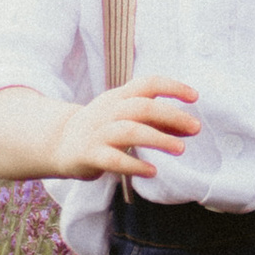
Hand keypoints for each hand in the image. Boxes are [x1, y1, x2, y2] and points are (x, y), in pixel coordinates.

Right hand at [0, 78, 199, 181]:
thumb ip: (156, 121)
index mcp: (119, 96)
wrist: (59, 143)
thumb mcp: (127, 117)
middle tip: (196, 128)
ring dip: (158, 138)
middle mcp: (109, 111)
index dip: (172, 87)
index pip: (147, 83)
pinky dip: (134, 164)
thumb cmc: (103, 128)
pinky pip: (112, 159)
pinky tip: (152, 171)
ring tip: (180, 149)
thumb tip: (190, 128)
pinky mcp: (89, 155)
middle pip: (142, 107)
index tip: (195, 96)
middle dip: (171, 116)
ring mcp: (98, 133)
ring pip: (129, 131)